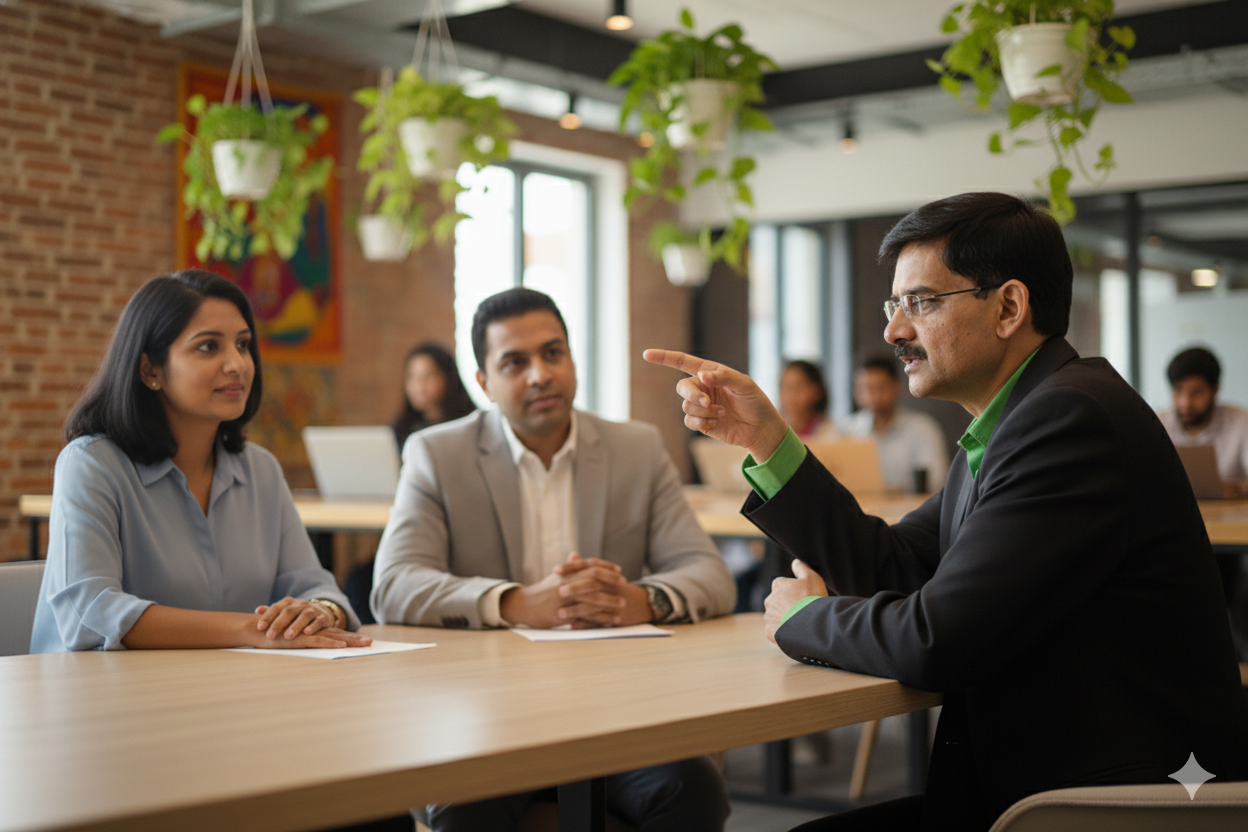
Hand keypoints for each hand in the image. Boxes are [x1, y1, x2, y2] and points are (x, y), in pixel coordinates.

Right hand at [250, 626, 371, 649]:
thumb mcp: (290, 640)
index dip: (350, 638)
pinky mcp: (301, 638)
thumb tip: (309, 646)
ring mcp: (308, 633)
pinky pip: (319, 640)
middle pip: (339, 634)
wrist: (258, 629)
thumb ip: (300, 641)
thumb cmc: (274, 636)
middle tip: (371, 643)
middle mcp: (314, 631)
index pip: (335, 634)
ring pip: (334, 636)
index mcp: (313, 632)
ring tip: (364, 644)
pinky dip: (331, 643)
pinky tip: (342, 645)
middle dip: (355, 639)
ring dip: (350, 641)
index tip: (364, 642)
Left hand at [255, 597, 336, 640]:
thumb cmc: (297, 615)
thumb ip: (272, 612)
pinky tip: (307, 633)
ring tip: (287, 636)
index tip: (260, 627)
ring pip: (304, 616)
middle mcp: (300, 604)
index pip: (276, 608)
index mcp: (288, 603)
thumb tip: (258, 610)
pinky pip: (318, 621)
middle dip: (279, 624)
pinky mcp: (323, 617)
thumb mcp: (285, 612)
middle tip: (270, 636)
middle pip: (288, 612)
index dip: (268, 617)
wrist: (321, 612)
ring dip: (295, 626)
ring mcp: (312, 610)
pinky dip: (313, 626)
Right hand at [501, 553, 627, 628]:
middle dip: (611, 581)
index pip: (590, 565)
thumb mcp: (554, 577)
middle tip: (624, 584)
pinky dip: (601, 618)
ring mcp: (565, 599)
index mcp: (566, 573)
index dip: (606, 566)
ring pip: (591, 598)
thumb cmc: (541, 592)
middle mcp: (566, 583)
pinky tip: (611, 621)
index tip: (619, 569)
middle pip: (593, 578)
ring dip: (609, 601)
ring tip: (622, 604)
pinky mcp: (564, 614)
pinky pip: (586, 616)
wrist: (524, 606)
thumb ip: (569, 566)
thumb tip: (576, 553)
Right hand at [642, 349, 789, 461]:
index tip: (647, 354)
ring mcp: (701, 406)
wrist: (760, 429)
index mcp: (710, 373)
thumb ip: (723, 377)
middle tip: (707, 401)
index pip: (682, 362)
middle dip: (692, 395)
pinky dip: (702, 422)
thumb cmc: (755, 402)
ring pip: (687, 406)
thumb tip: (701, 376)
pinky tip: (717, 421)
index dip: (664, 358)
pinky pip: (690, 421)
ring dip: (703, 411)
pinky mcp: (701, 423)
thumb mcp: (744, 385)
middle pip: (682, 387)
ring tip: (722, 413)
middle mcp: (702, 388)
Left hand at [763, 559, 827, 643]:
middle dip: (787, 606)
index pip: (782, 585)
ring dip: (784, 619)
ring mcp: (768, 617)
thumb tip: (795, 562)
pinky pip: (775, 632)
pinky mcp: (770, 632)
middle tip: (802, 611)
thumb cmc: (812, 598)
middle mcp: (769, 600)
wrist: (811, 624)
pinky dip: (782, 632)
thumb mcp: (812, 577)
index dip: (793, 592)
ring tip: (799, 623)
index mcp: (778, 585)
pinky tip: (794, 633)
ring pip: (776, 617)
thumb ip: (801, 567)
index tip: (803, 597)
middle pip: (778, 602)